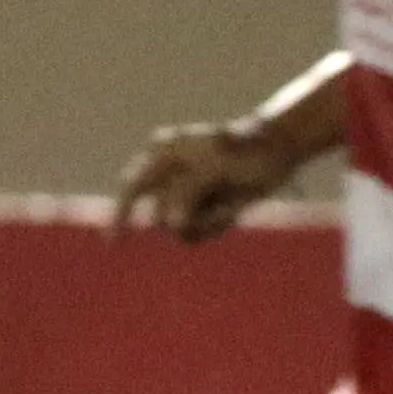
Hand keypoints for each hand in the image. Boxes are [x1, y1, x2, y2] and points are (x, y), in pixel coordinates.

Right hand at [111, 117, 297, 242]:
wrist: (277, 152)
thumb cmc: (245, 150)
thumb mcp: (215, 165)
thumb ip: (188, 192)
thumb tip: (170, 224)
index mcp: (163, 153)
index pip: (133, 186)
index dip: (121, 214)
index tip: (115, 243)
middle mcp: (166, 174)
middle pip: (159, 214)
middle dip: (188, 217)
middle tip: (218, 200)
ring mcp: (181, 195)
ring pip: (176, 229)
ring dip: (205, 224)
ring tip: (229, 203)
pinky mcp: (197, 212)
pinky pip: (194, 235)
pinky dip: (214, 228)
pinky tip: (231, 208)